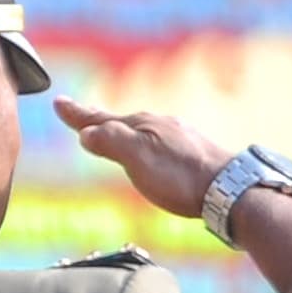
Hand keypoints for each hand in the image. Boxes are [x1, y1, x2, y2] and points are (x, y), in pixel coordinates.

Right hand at [58, 96, 236, 225]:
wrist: (232, 189)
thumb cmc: (182, 175)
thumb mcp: (137, 157)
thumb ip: (111, 142)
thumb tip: (86, 133)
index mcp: (143, 125)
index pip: (101, 119)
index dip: (78, 115)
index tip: (58, 103)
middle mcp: (162, 126)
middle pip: (122, 122)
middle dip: (99, 119)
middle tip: (80, 114)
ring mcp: (181, 139)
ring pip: (144, 131)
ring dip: (124, 130)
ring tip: (112, 130)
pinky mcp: (198, 154)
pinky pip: (162, 143)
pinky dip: (147, 143)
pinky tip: (156, 149)